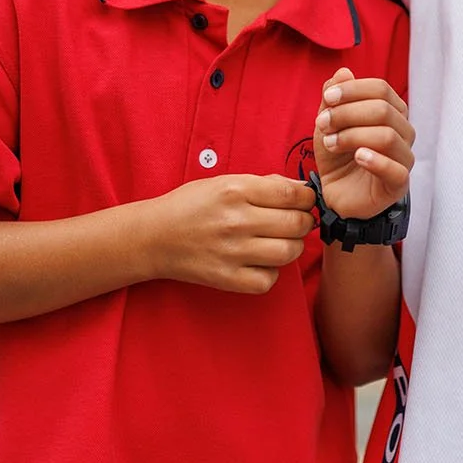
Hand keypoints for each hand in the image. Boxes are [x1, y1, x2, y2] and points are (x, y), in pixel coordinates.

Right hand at [150, 174, 317, 294]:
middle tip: (296, 221)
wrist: (154, 237)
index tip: (306, 201)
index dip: (308, 198)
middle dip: (304, 221)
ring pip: (288, 252)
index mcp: (236, 190)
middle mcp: (236, 220)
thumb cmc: (191, 205)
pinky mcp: (227, 278)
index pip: (293, 195)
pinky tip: (261, 262)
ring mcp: (232, 252)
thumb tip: (302, 189)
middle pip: (296, 224)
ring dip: (292, 246)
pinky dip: (271, 272)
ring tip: (281, 241)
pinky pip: (268, 279)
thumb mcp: (224, 182)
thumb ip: (264, 184)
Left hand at [314, 68, 413, 221]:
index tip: (327, 98)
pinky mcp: (399, 184)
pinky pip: (396, 169)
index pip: (380, 89)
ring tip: (330, 144)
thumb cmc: (338, 156)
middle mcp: (403, 132)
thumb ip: (333, 98)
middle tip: (322, 124)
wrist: (336, 193)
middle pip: (383, 110)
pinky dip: (375, 160)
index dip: (353, 89)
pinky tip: (357, 157)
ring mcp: (404, 158)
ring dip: (352, 136)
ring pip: (388, 136)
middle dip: (347, 113)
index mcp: (391, 112)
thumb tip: (343, 72)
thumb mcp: (328, 123)